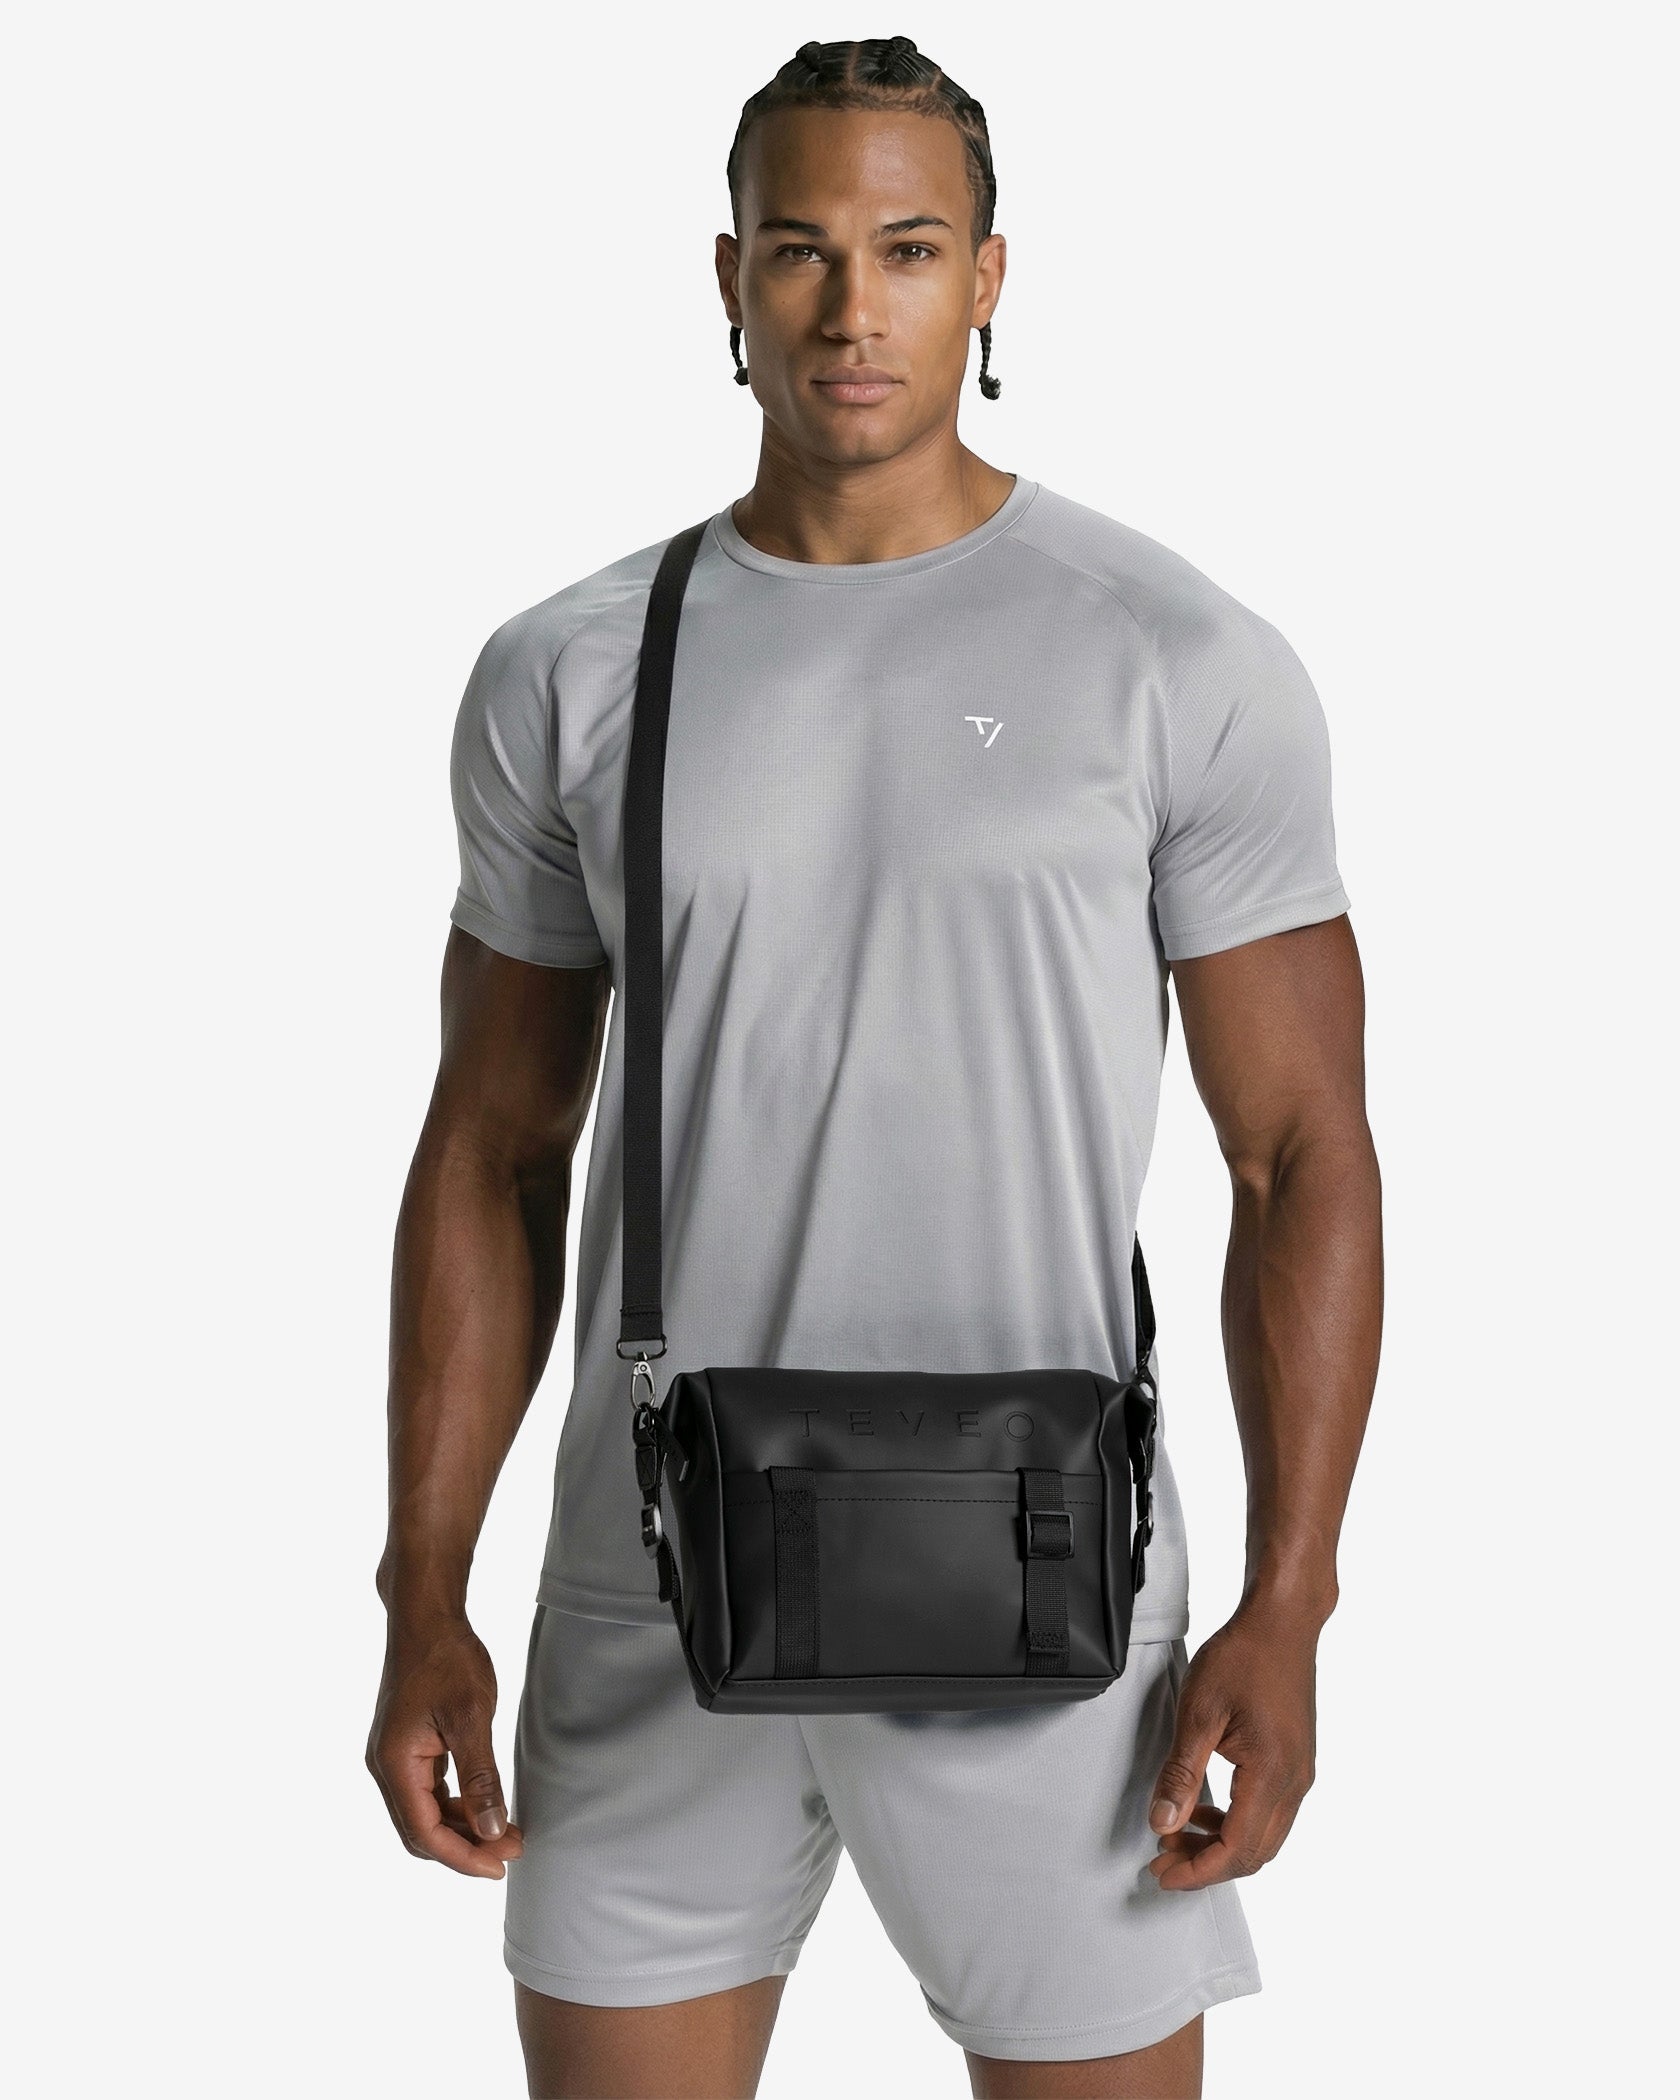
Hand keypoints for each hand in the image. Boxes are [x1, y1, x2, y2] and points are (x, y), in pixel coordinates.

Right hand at [366, 1613, 523, 1878]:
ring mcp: (395, 1756)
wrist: (426, 1617)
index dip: (462, 1856)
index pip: (424, 1832)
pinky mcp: (408, 1746)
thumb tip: (490, 1830)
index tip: (499, 1866)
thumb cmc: (447, 1660)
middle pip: (421, 1829)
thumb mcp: (470, 1717)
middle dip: (465, 1846)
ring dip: (463, 1826)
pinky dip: (456, 1804)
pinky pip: (429, 1790)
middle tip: (511, 1850)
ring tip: (505, 1832)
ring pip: (425, 1811)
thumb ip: (480, 1777)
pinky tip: (485, 1805)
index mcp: (395, 1764)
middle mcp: (387, 1766)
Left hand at [1146, 1598, 1318, 1891]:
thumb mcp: (1198, 1714)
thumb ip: (1181, 1774)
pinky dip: (1236, 1822)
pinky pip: (1269, 1813)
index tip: (1163, 1874)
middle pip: (1253, 1853)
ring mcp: (1300, 1774)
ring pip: (1263, 1837)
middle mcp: (1295, 1783)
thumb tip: (1163, 1822)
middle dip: (1206, 1865)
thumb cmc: (1243, 1657)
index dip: (1198, 1871)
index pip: (1237, 1849)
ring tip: (1178, 1834)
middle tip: (1163, 1859)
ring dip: (1221, 1845)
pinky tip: (1206, 1808)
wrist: (1282, 1623)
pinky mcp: (1296, 1763)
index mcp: (1273, 1775)